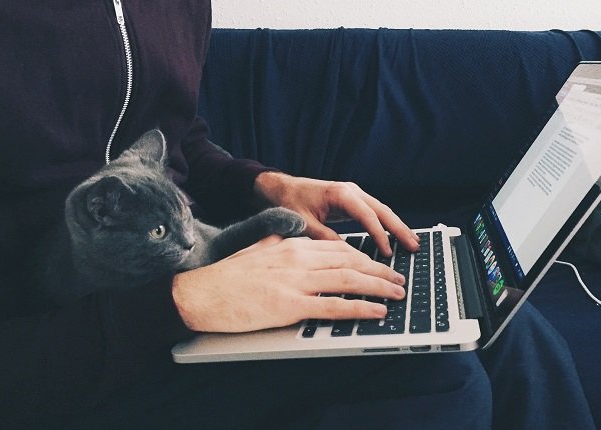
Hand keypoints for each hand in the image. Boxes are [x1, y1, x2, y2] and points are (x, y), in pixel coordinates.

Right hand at [171, 236, 406, 332]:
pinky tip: (376, 311)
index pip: (339, 249)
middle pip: (351, 262)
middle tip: (399, 279)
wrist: (200, 292)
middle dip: (380, 271)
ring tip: (397, 294)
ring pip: (349, 280)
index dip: (365, 258)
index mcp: (293, 246)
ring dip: (379, 287)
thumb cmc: (227, 276)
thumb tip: (291, 239)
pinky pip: (334, 306)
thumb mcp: (258, 249)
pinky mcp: (290, 305)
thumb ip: (279, 243)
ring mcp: (296, 281)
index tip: (381, 265)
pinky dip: (360, 309)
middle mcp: (299, 259)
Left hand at [254, 172, 418, 256]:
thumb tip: (345, 255)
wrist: (278, 188)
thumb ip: (324, 238)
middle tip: (415, 246)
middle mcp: (351, 191)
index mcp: (340, 194)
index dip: (380, 235)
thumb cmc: (288, 202)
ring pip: (381, 210)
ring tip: (412, 242)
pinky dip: (385, 224)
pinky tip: (395, 236)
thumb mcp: (303, 223)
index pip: (368, 216)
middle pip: (382, 210)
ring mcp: (352, 194)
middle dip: (400, 228)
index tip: (388, 252)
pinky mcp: (350, 201)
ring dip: (397, 226)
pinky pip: (373, 212)